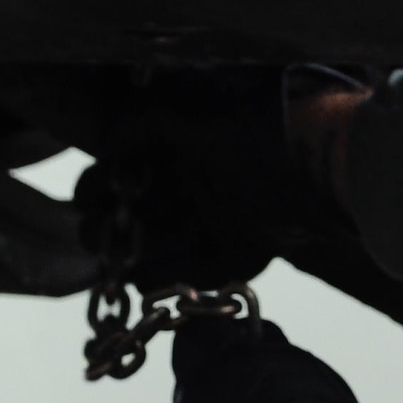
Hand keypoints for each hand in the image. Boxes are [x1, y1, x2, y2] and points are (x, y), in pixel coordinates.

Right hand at [73, 69, 365, 293]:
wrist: (319, 167)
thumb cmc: (254, 134)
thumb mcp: (190, 118)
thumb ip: (144, 125)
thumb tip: (107, 139)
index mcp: (193, 141)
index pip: (136, 164)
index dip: (107, 184)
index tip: (83, 201)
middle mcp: (209, 176)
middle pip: (152, 207)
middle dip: (118, 225)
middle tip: (91, 239)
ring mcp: (229, 212)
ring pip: (176, 239)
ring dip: (141, 254)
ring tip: (111, 269)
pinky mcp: (251, 244)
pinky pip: (209, 264)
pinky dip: (178, 274)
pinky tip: (144, 285)